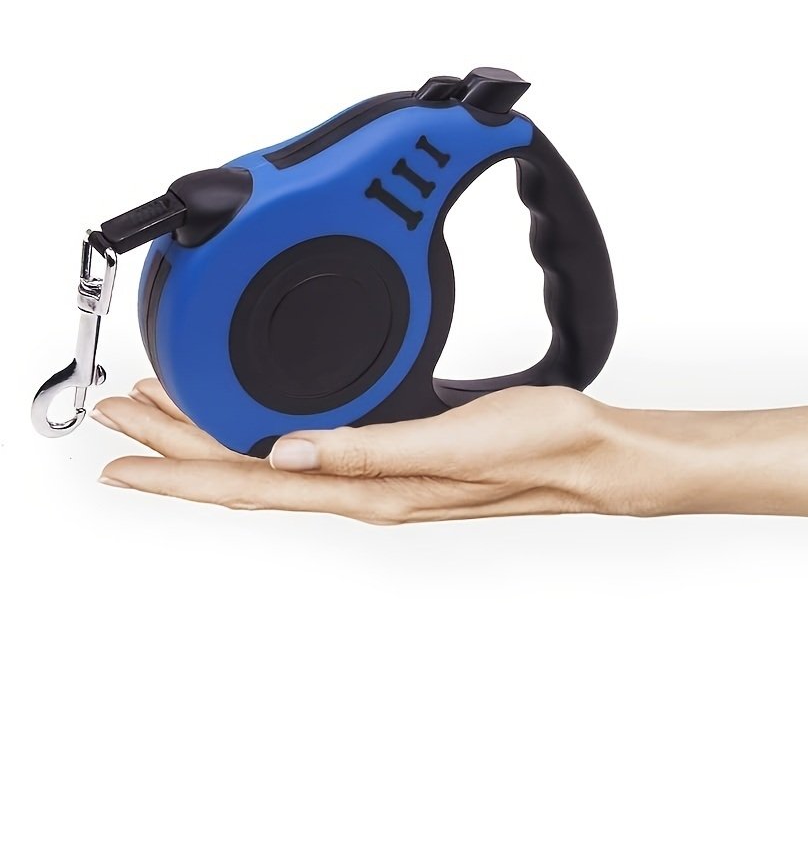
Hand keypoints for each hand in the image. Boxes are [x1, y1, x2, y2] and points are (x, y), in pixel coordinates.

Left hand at [93, 379, 673, 522]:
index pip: (250, 483)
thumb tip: (289, 453)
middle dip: (176, 445)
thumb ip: (371, 451)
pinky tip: (258, 418)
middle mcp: (364, 486)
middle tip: (121, 415)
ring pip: (269, 458)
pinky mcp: (394, 451)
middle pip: (245, 471)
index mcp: (370, 489)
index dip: (179, 469)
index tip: (122, 453)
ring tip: (168, 415)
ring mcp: (376, 472)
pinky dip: (264, 429)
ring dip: (213, 438)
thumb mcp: (453, 445)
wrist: (590, 454)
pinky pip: (309, 445)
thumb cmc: (538, 450)